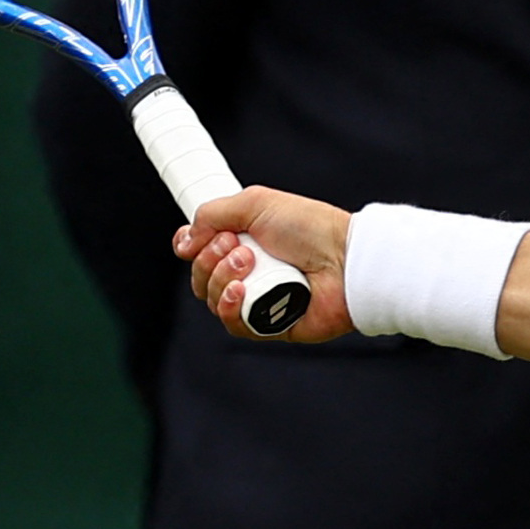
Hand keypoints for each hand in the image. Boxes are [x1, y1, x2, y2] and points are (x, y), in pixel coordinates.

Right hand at [177, 188, 354, 343]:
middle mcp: (249, 271)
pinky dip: (229, 307)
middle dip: (210, 259)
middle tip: (239, 246)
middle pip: (201, 276)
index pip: (200, 251)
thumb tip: (183, 239)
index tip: (195, 239)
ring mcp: (259, 298)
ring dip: (221, 278)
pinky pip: (234, 323)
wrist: (345, 259)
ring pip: (213, 300)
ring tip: (251, 262)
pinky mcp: (271, 325)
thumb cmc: (311, 229)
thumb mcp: (256, 203)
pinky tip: (240, 291)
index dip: (191, 247)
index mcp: (245, 242)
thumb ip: (212, 214)